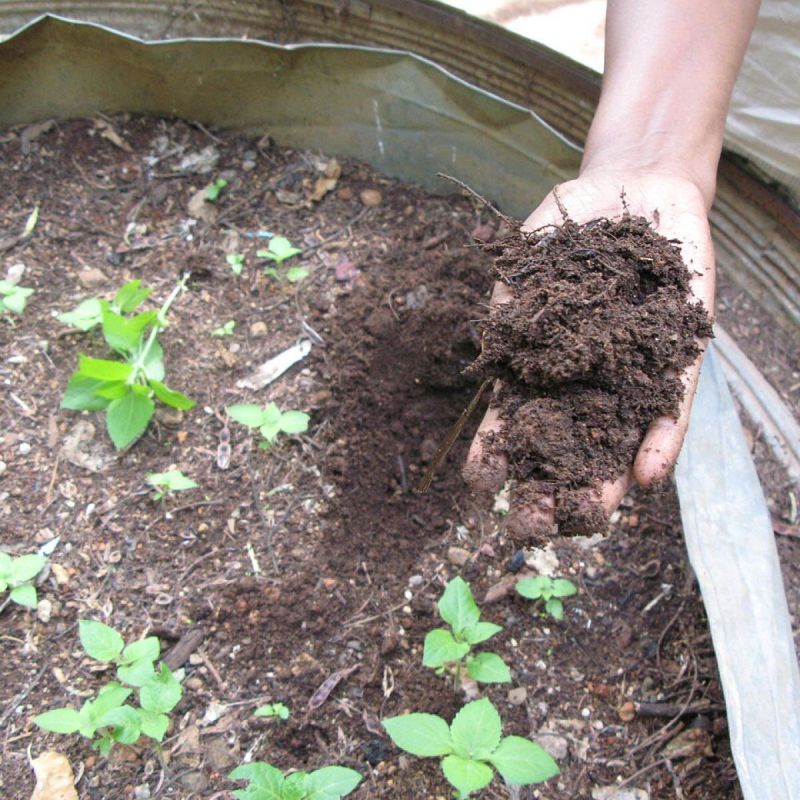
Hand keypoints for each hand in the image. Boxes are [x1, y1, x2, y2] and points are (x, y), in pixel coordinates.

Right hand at [463, 168, 714, 538]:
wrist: (633, 184)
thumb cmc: (569, 225)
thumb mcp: (527, 266)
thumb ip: (512, 315)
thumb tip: (495, 366)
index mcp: (540, 368)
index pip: (514, 423)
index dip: (496, 454)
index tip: (482, 483)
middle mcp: (584, 381)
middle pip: (565, 448)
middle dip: (548, 489)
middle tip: (532, 527)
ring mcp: (631, 372)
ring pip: (617, 440)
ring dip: (603, 483)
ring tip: (587, 519)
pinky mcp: (678, 356)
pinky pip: (671, 405)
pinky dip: (661, 439)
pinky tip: (647, 476)